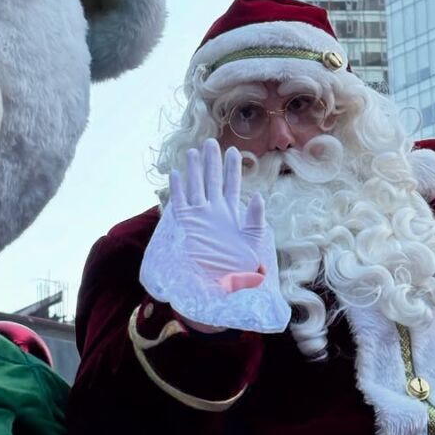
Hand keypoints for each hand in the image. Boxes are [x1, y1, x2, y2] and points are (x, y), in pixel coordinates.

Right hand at [140, 139, 288, 333]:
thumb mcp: (253, 244)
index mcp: (231, 215)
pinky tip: (176, 174)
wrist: (221, 292)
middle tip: (211, 142)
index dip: (233, 169)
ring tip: (193, 151)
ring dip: (194, 170)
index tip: (234, 151)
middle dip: (212, 162)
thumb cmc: (240, 272)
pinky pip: (179, 203)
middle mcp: (214, 213)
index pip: (231, 185)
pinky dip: (177, 189)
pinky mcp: (185, 226)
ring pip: (195, 187)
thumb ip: (254, 220)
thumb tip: (258, 197)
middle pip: (212, 181)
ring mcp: (198, 218)